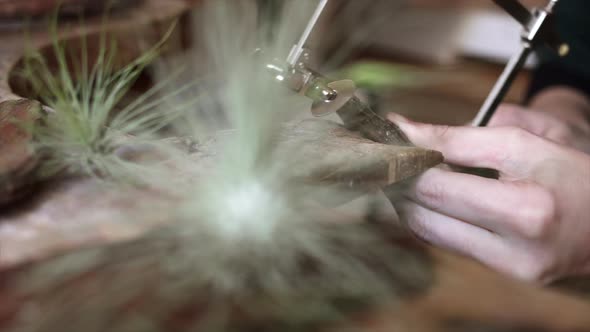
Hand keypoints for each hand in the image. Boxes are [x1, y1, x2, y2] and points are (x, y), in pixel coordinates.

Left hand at [387, 114, 589, 282]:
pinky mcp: (508, 273)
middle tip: (388, 153)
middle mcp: (516, 247)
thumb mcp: (522, 139)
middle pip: (427, 209)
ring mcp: (512, 266)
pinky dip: (429, 215)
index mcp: (526, 208)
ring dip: (407, 199)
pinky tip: (426, 194)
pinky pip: (448, 242)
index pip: (439, 179)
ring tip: (403, 171)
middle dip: (399, 177)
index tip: (386, 134)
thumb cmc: (573, 166)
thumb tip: (404, 132)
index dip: (406, 155)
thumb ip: (459, 137)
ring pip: (429, 230)